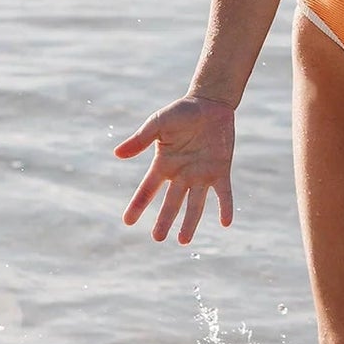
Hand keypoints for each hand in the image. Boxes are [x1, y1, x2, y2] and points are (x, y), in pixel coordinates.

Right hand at [114, 96, 235, 242]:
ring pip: (195, 204)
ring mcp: (201, 174)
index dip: (138, 205)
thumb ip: (140, 139)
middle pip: (171, 202)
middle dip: (164, 220)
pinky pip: (223, 193)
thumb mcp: (158, 123)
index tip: (128, 221)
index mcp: (164, 165)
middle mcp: (182, 174)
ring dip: (190, 222)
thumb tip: (117, 154)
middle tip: (158, 237)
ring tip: (184, 241)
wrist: (210, 102)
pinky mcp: (220, 170)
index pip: (148, 189)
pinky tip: (226, 223)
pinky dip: (225, 207)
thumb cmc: (182, 111)